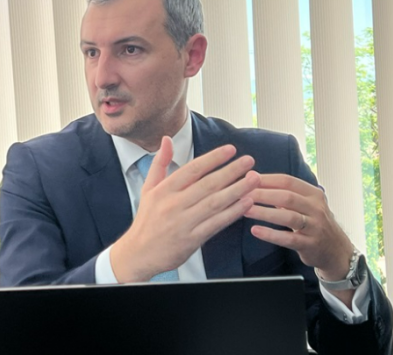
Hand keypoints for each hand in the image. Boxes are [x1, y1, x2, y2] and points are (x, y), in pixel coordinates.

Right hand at [110, 136, 259, 282]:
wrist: (138, 253)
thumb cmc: (146, 220)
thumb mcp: (148, 188)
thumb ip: (159, 163)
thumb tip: (167, 139)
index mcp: (164, 190)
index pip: (192, 169)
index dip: (213, 158)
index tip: (230, 150)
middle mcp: (173, 204)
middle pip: (207, 184)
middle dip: (231, 171)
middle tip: (249, 161)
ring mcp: (183, 223)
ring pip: (214, 203)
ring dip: (237, 190)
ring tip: (254, 179)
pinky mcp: (191, 240)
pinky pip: (216, 223)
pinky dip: (232, 212)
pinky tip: (246, 203)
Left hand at [243, 174, 353, 280]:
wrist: (336, 250)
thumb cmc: (313, 222)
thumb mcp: (304, 203)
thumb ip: (280, 191)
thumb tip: (251, 176)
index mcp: (313, 193)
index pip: (287, 181)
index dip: (266, 179)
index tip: (246, 178)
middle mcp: (316, 208)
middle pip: (287, 196)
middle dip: (263, 194)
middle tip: (241, 193)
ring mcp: (315, 226)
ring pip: (288, 217)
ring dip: (265, 213)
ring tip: (244, 210)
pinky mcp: (310, 244)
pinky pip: (289, 239)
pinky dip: (271, 234)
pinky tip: (255, 230)